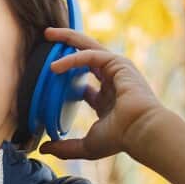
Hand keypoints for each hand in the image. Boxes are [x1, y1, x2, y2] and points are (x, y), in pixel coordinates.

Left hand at [35, 27, 167, 160]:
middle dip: (67, 45)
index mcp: (106, 99)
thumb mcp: (87, 145)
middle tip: (46, 37)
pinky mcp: (118, 63)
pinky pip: (91, 55)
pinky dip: (72, 58)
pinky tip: (55, 66)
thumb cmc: (120, 139)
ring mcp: (117, 70)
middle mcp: (112, 81)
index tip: (48, 74)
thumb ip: (65, 147)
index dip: (66, 76)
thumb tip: (43, 149)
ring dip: (68, 38)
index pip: (84, 83)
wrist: (141, 131)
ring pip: (88, 46)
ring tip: (47, 35)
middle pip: (85, 56)